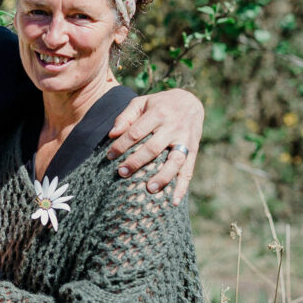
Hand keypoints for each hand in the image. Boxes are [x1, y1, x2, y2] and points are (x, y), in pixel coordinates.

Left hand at [107, 88, 202, 205]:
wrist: (190, 101)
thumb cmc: (159, 104)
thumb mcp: (142, 102)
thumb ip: (126, 116)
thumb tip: (112, 134)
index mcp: (158, 113)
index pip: (136, 132)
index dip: (121, 144)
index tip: (109, 156)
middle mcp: (173, 127)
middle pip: (153, 148)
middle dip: (137, 162)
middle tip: (121, 173)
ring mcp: (185, 140)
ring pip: (175, 160)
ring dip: (163, 177)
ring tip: (150, 189)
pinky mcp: (193, 150)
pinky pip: (189, 170)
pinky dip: (182, 186)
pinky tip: (174, 201)